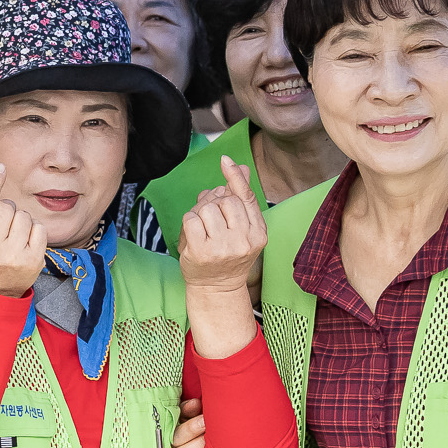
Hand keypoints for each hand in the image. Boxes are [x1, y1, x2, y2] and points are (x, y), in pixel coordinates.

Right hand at [0, 167, 46, 295]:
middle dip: (6, 209)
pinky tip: (25, 241)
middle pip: (6, 207)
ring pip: (24, 216)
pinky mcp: (33, 261)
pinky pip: (39, 228)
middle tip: (1, 224)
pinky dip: (33, 230)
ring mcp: (14, 256)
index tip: (0, 168)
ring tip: (12, 235)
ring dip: (20, 219)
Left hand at [179, 156, 266, 295]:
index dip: (235, 177)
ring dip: (201, 213)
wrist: (217, 288)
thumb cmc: (228, 254)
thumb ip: (242, 199)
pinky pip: (191, 218)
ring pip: (208, 208)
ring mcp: (223, 247)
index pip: (246, 198)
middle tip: (212, 220)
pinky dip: (189, 221)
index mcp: (258, 233)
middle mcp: (244, 241)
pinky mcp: (202, 252)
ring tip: (204, 229)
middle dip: (215, 204)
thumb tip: (242, 168)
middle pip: (225, 200)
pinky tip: (194, 234)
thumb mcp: (242, 229)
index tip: (225, 160)